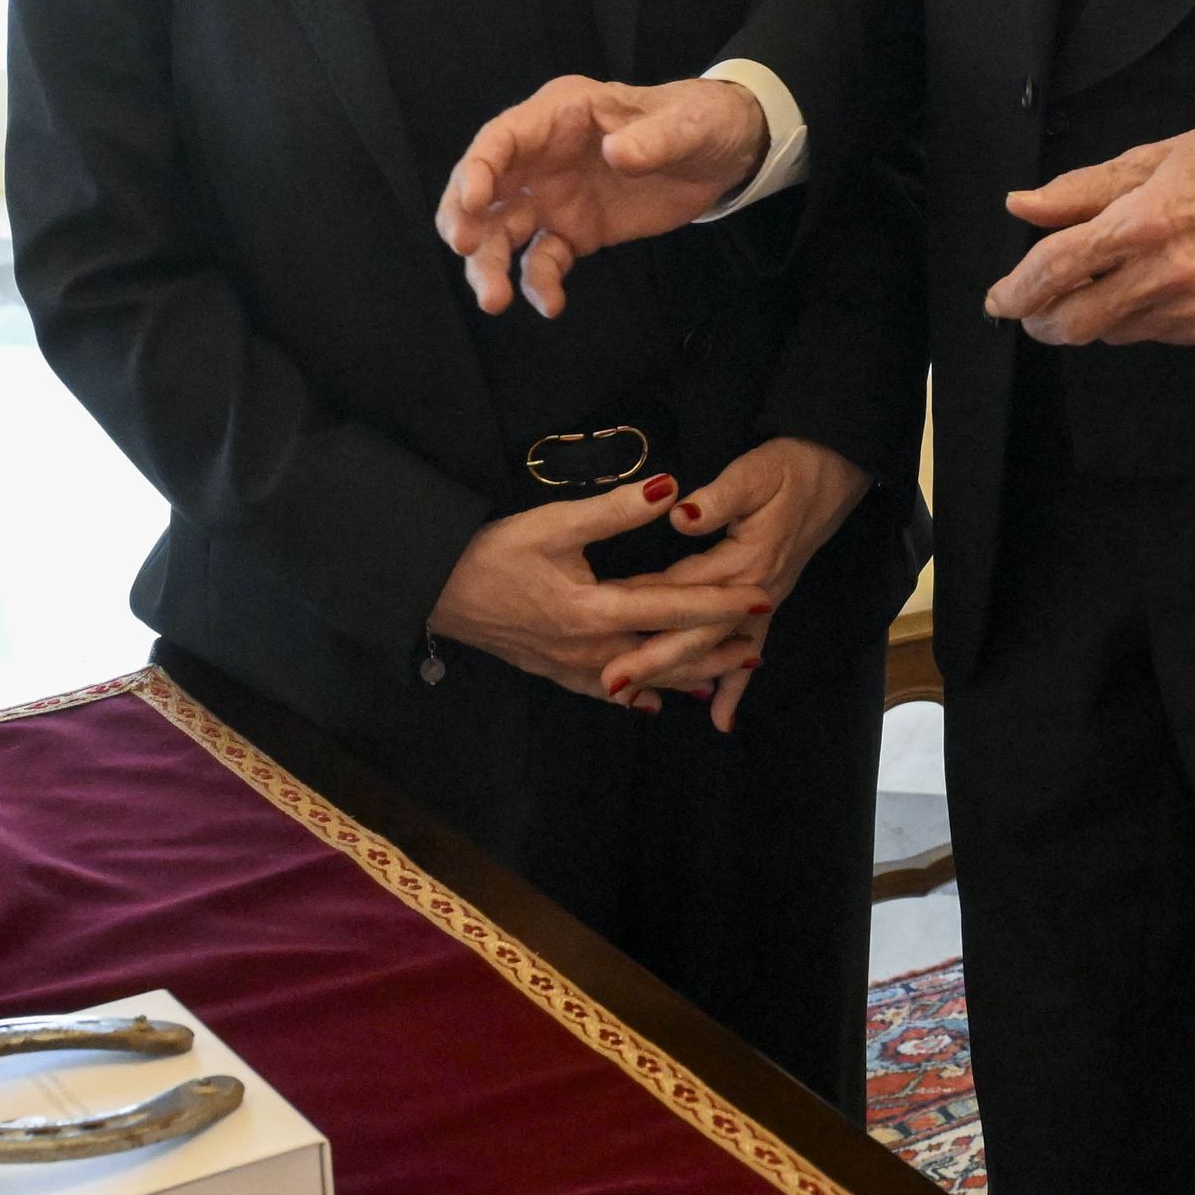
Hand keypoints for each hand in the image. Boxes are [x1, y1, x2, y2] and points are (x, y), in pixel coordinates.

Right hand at [426, 474, 775, 700]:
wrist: (431, 590)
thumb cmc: (490, 552)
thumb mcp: (552, 523)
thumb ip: (614, 510)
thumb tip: (671, 488)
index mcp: (595, 609)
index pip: (675, 607)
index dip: (722, 603)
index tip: (763, 599)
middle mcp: (590, 648)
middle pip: (666, 655)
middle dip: (715, 653)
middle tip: (759, 653)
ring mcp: (569, 666)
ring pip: (639, 680)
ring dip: (682, 678)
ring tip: (722, 681)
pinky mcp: (550, 671)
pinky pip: (603, 692)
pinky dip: (633, 696)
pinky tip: (648, 706)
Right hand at [437, 76, 771, 317]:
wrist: (722, 155)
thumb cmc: (695, 121)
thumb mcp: (684, 124)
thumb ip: (652, 139)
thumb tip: (617, 154)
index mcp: (560, 116)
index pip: (503, 138)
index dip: (480, 167)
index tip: (475, 201)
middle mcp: (542, 158)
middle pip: (485, 189)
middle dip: (465, 218)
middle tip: (465, 248)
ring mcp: (553, 198)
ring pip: (502, 232)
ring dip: (490, 264)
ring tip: (495, 300)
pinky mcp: (573, 233)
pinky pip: (543, 260)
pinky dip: (540, 282)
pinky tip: (552, 305)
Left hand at [594, 438, 871, 729]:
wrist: (833, 473)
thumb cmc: (788, 469)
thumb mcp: (753, 474)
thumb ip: (718, 498)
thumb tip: (682, 516)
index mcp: (742, 560)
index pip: (683, 588)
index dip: (643, 605)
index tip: (604, 622)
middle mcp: (752, 591)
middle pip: (696, 634)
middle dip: (652, 660)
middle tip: (610, 683)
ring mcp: (762, 602)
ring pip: (715, 649)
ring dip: (678, 676)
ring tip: (639, 702)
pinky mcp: (766, 602)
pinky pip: (747, 651)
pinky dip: (734, 686)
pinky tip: (720, 719)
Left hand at [985, 120, 1194, 347]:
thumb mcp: (1147, 160)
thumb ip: (1080, 191)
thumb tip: (1022, 205)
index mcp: (1144, 222)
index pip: (1057, 268)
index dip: (1016, 289)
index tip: (997, 298)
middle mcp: (1165, 273)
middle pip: (1074, 322)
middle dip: (1039, 320)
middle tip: (1029, 307)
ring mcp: (1189, 307)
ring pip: (1108, 333)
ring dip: (1086, 316)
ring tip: (1098, 283)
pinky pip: (1147, 334)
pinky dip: (1130, 317)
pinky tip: (1145, 286)